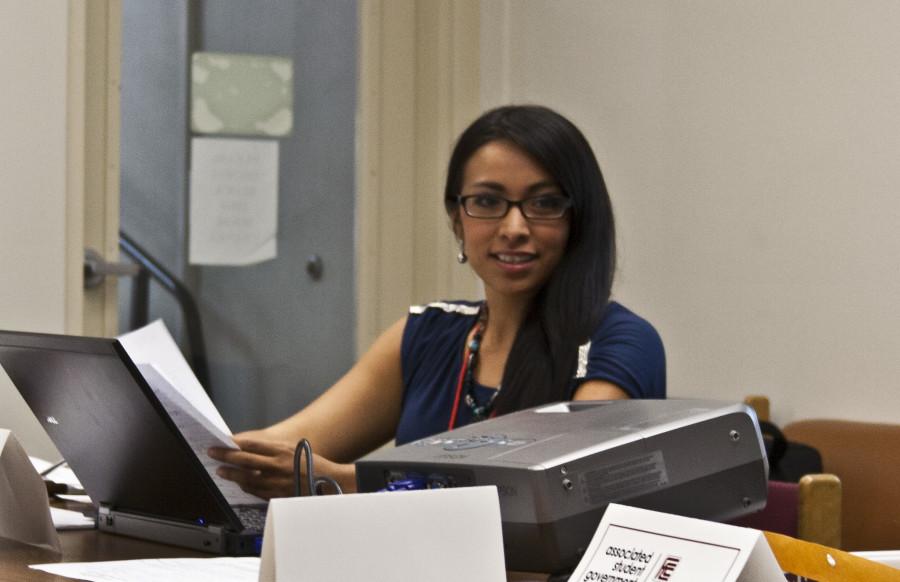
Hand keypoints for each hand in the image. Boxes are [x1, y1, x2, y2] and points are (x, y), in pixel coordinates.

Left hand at [208, 432, 355, 498]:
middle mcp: (277, 465)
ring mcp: (275, 481)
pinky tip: (238, 482)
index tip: (223, 440)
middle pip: (244, 459)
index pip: (252, 444)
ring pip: (246, 477)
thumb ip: (274, 449)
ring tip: (221, 470)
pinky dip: (244, 485)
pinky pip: (254, 490)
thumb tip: (250, 447)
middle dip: (225, 456)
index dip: (234, 442)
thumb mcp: (295, 449)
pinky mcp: (275, 494)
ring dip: (231, 473)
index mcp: (282, 450)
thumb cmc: (312, 465)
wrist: (328, 483)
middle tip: (213, 453)